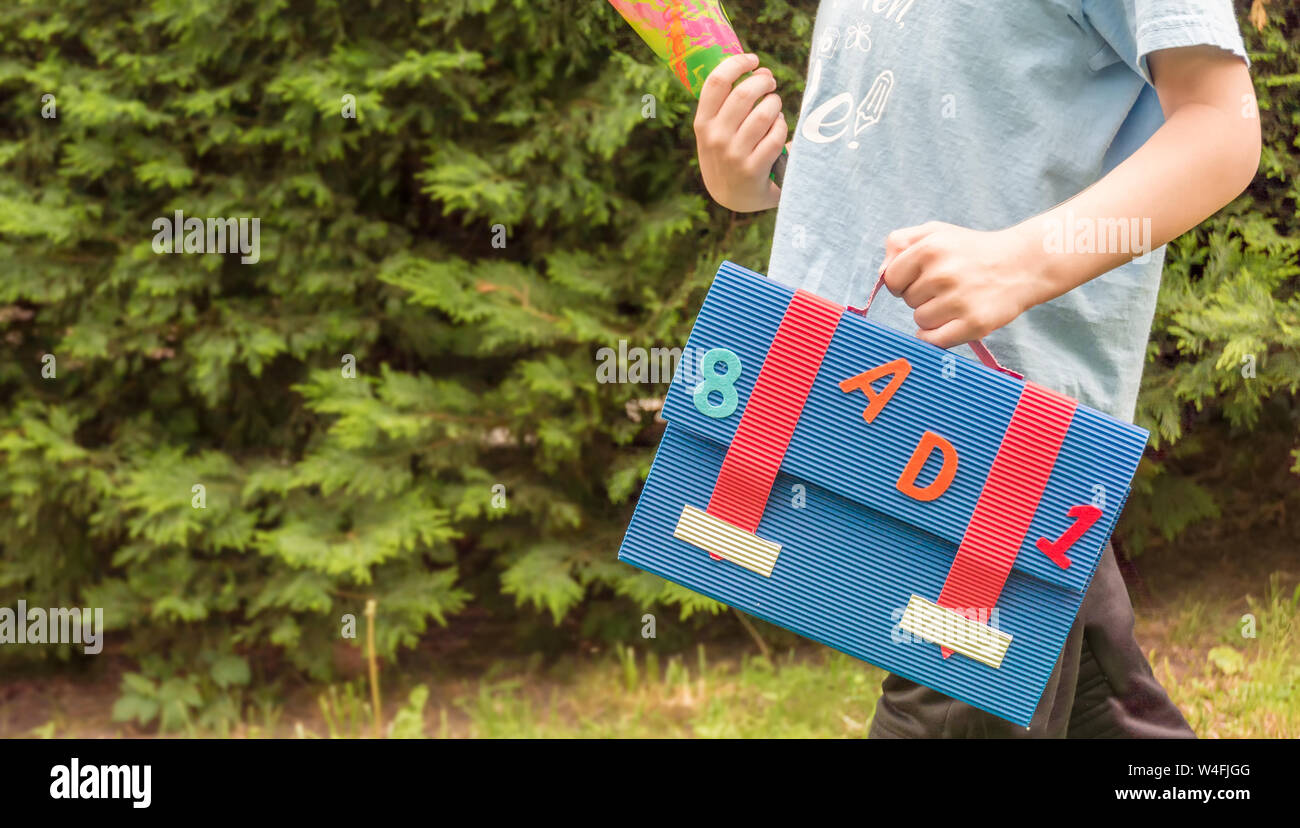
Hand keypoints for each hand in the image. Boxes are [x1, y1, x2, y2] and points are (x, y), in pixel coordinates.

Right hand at [693, 53, 786, 212]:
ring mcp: (733, 155)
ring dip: (775, 104)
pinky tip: (778, 128)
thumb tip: (761, 70)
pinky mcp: (753, 170)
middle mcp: (715, 138)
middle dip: (764, 82)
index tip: (753, 59)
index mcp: (703, 123)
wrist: (733, 197)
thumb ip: (730, 102)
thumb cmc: (729, 153)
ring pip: (764, 113)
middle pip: (744, 93)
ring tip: (775, 107)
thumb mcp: (715, 130)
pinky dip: (782, 127)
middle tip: (770, 84)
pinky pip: (776, 136)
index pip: (716, 81)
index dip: (737, 63)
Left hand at [878, 222, 1042, 348]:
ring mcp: (959, 301)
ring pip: (920, 321)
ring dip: (933, 315)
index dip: (903, 281)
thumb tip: (881, 273)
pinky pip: (934, 341)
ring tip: (956, 301)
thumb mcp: (936, 232)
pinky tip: (950, 323)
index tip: (921, 278)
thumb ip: (900, 243)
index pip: (891, 279)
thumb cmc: (972, 251)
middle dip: (922, 296)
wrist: (1023, 264)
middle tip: (948, 287)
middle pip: (907, 301)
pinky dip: (936, 337)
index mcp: (930, 249)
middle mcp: (943, 274)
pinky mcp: (974, 324)